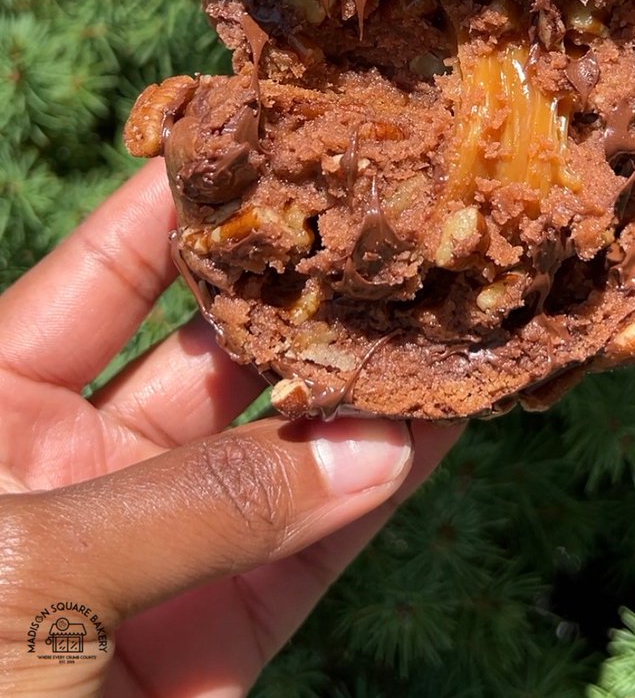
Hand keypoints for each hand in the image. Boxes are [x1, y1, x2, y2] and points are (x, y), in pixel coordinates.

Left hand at [0, 160, 459, 696]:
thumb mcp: (26, 571)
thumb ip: (200, 505)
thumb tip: (368, 447)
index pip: (113, 265)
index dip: (199, 197)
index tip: (291, 131)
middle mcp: (75, 459)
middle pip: (217, 347)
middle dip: (311, 292)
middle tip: (405, 227)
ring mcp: (152, 549)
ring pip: (279, 448)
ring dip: (366, 390)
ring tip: (452, 315)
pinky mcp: (212, 641)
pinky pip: (307, 551)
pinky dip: (370, 495)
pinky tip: (438, 429)